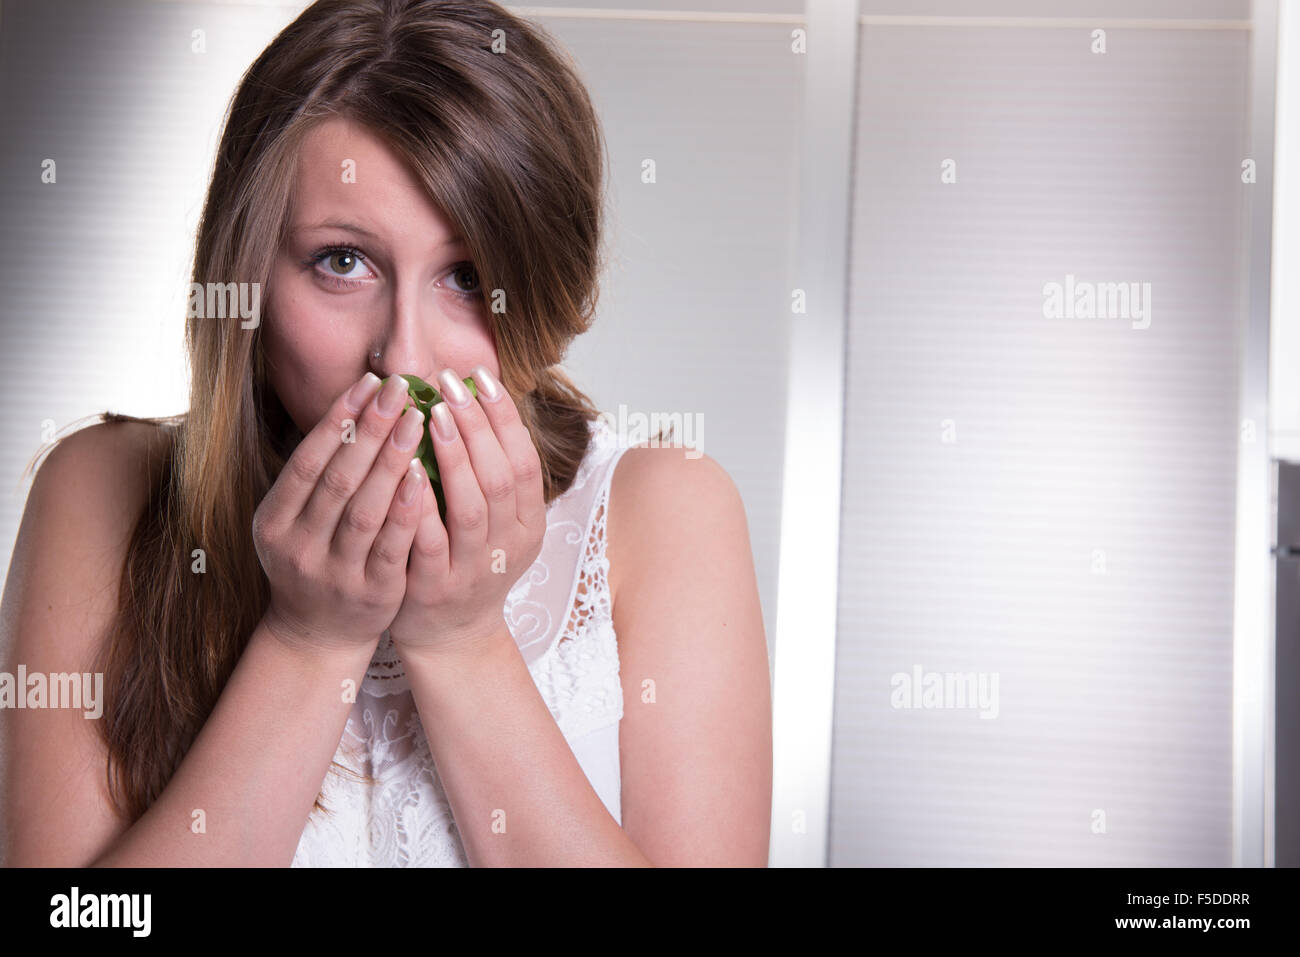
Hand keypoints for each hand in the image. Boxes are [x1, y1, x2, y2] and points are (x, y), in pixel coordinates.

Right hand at [252, 372, 428, 651]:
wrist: (319, 634)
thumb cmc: (318, 558)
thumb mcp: (298, 519)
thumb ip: (321, 473)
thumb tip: (359, 402)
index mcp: (274, 520)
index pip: (307, 460)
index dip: (338, 418)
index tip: (369, 381)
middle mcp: (297, 546)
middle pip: (337, 479)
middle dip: (369, 429)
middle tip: (400, 388)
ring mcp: (333, 572)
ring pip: (364, 509)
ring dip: (391, 460)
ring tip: (417, 419)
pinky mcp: (370, 592)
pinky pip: (391, 545)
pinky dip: (407, 508)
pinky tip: (425, 475)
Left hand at [386, 365, 546, 659]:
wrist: (451, 635)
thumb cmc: (467, 561)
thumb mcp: (496, 521)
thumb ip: (489, 472)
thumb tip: (474, 398)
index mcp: (528, 524)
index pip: (525, 461)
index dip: (504, 418)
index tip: (480, 377)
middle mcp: (509, 546)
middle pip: (501, 477)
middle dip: (478, 425)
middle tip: (451, 383)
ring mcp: (475, 568)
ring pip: (472, 505)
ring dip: (454, 455)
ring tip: (433, 413)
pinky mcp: (437, 586)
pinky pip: (430, 539)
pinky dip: (420, 501)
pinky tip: (405, 466)